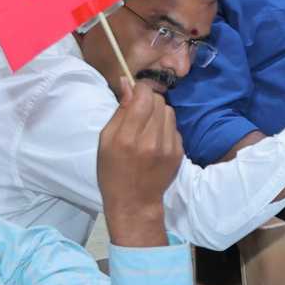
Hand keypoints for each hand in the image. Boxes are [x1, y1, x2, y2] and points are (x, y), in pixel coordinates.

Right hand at [96, 85, 183, 246]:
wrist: (135, 202)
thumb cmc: (113, 171)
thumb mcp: (105, 141)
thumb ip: (119, 111)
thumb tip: (127, 83)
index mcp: (128, 137)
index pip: (144, 96)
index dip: (140, 90)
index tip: (134, 95)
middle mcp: (151, 140)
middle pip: (159, 101)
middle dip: (149, 101)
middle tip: (139, 114)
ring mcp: (168, 147)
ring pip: (169, 112)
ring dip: (158, 114)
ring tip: (147, 128)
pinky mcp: (179, 152)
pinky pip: (174, 127)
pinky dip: (165, 128)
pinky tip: (155, 141)